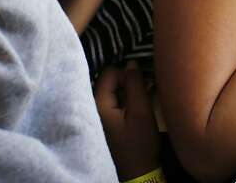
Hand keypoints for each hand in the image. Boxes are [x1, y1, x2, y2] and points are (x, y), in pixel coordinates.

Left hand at [94, 62, 160, 180]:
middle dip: (127, 83)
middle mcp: (93, 107)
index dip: (127, 76)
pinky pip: (113, 102)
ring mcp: (97, 116)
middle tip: (142, 95)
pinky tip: (136, 111)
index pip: (110, 72)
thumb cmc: (139, 144)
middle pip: (109, 80)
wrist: (138, 173)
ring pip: (113, 91)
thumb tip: (131, 62)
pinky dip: (125, 101)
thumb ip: (135, 84)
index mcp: (98, 103)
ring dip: (128, 93)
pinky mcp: (104, 122)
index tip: (141, 88)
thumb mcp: (141, 111)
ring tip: (141, 103)